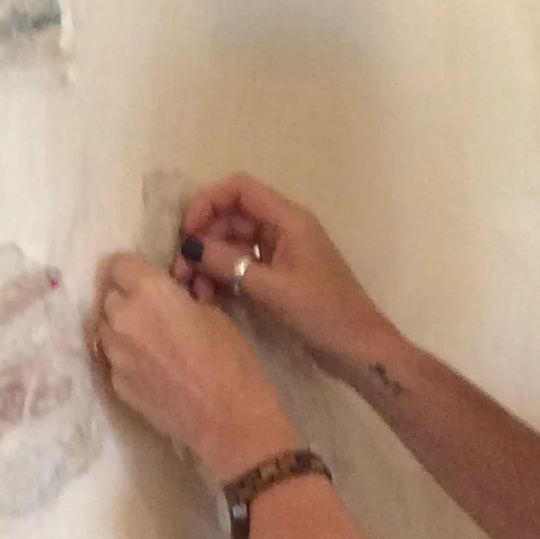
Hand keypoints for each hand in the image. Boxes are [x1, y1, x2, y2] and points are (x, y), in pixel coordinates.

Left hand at [92, 252, 298, 482]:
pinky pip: (113, 358)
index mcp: (149, 290)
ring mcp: (113, 352)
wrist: (228, 420)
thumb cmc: (231, 361)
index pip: (118, 264)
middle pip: (110, 296)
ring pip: (106, 328)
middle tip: (153, 314)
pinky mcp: (114, 383)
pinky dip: (127, 358)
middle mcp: (122, 316)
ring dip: (123, 329)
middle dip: (127, 300)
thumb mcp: (214, 314)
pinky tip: (151, 370)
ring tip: (150, 343)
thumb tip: (175, 292)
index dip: (133, 271)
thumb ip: (182, 297)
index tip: (147, 281)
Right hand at [177, 175, 399, 385]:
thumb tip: (191, 247)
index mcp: (289, 219)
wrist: (358, 348)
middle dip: (203, 241)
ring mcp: (280, 254)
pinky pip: (242, 267)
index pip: (239, 190)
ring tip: (194, 293)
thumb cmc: (324, 313)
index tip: (187, 234)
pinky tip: (209, 299)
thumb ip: (230, 265)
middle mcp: (282, 229)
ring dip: (210, 264)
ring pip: (233, 245)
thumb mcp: (274, 289)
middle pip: (231, 218)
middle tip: (181, 273)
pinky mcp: (277, 277)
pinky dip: (223, 279)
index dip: (207, 203)